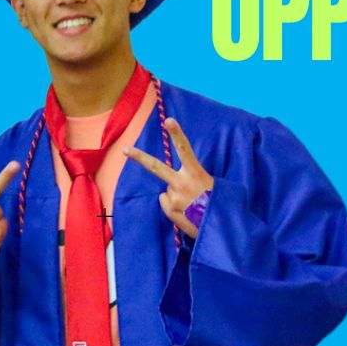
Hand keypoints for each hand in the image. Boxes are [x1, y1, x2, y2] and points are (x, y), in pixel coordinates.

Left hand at [125, 117, 213, 237]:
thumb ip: (188, 181)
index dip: (177, 134)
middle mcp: (182, 183)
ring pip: (167, 190)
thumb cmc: (217, 203)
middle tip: (126, 149)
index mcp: (196, 173)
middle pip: (156, 167)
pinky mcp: (171, 209)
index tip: (169, 120)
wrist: (220, 225)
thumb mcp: (209, 185)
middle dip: (140, 157)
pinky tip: (186, 211)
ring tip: (193, 205)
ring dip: (176, 196)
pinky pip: (166, 203)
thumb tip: (165, 190)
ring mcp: (174, 197)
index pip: (185, 149)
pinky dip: (173, 206)